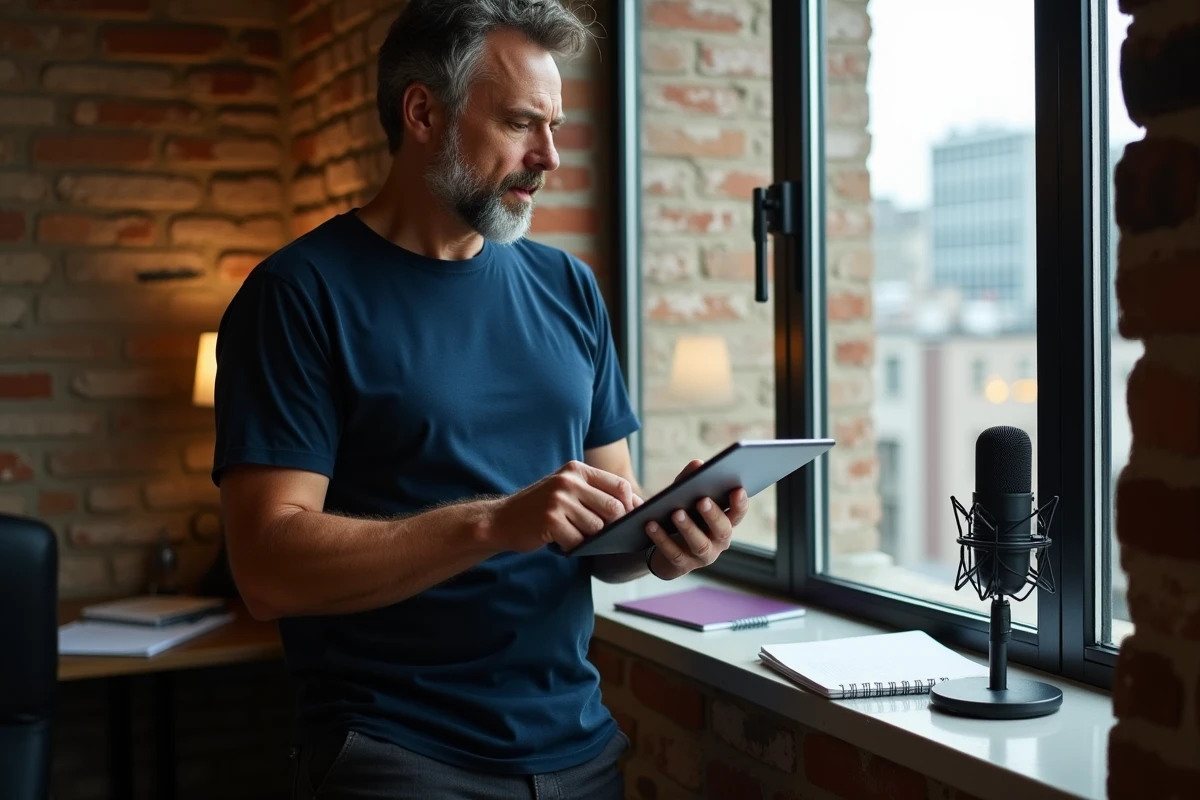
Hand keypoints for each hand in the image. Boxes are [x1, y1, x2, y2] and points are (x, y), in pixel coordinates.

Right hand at [482, 461, 639, 553]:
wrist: (501, 519)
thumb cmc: (540, 508)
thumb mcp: (566, 489)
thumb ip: (596, 493)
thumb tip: (636, 506)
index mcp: (576, 470)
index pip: (620, 485)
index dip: (629, 505)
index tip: (627, 519)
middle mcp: (568, 481)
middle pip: (613, 508)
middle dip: (612, 526)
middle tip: (600, 534)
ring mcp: (559, 500)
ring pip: (597, 528)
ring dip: (588, 538)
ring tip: (572, 534)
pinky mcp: (550, 520)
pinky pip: (578, 541)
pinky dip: (572, 546)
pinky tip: (559, 541)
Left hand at [644, 459, 749, 579]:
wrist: (664, 549)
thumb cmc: (682, 516)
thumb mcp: (684, 497)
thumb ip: (690, 480)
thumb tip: (697, 464)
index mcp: (725, 522)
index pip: (738, 513)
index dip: (740, 503)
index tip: (737, 489)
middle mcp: (718, 541)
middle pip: (722, 530)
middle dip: (713, 515)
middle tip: (702, 500)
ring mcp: (702, 556)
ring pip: (699, 544)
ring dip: (688, 527)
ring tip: (676, 512)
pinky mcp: (682, 565)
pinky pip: (673, 553)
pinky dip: (662, 538)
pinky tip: (651, 524)